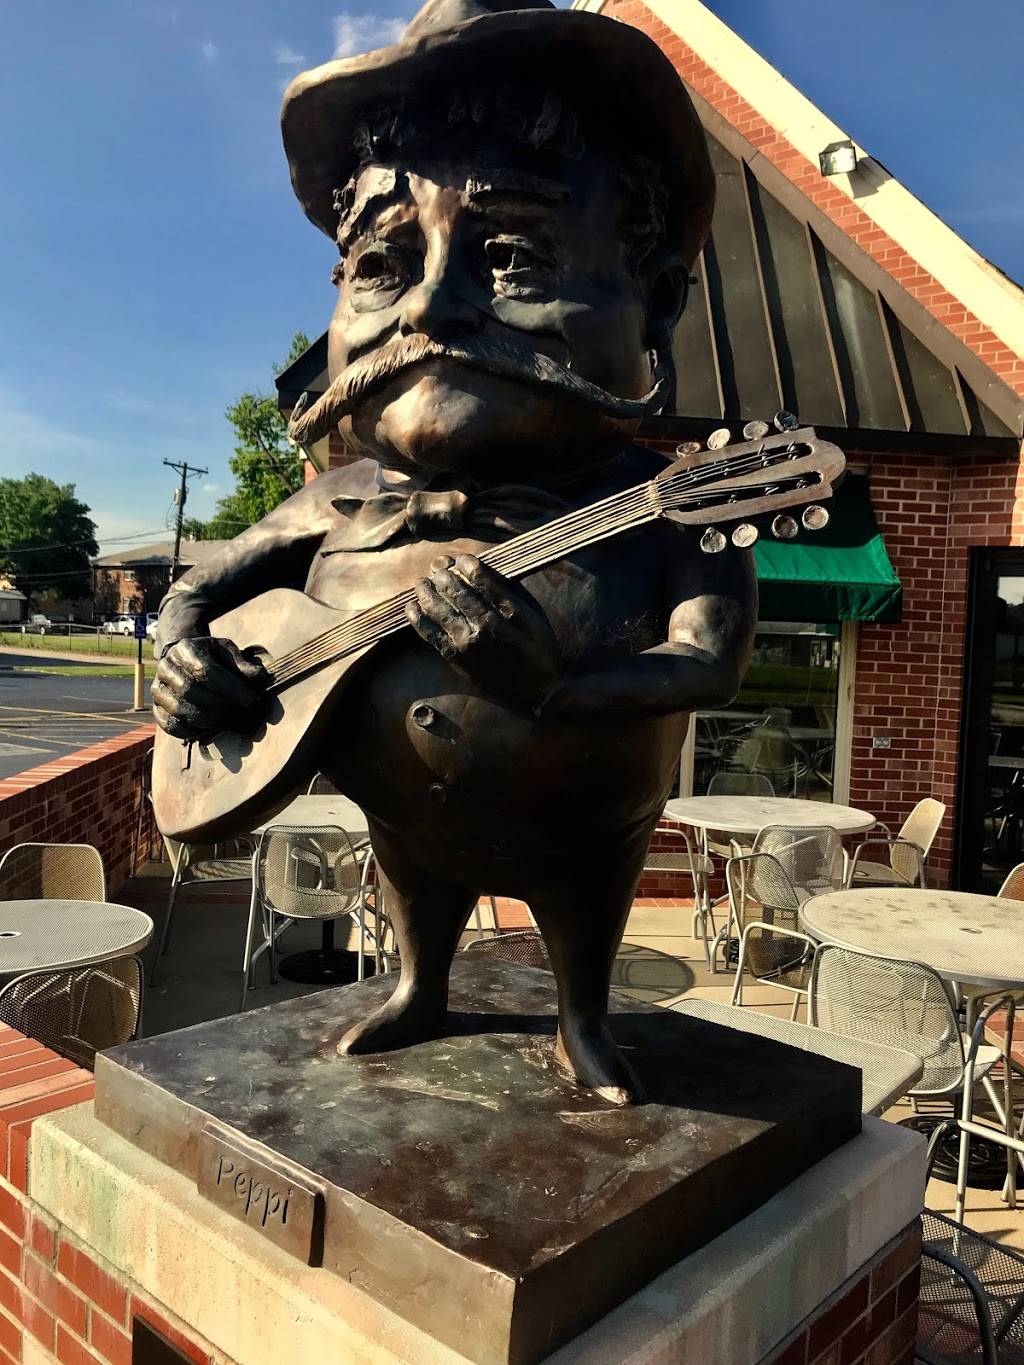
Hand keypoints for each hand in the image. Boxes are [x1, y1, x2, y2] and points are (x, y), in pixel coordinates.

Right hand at [152, 636, 266, 740]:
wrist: (186, 660)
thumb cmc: (213, 657)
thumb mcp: (228, 652)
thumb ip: (243, 664)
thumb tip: (260, 678)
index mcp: (185, 648)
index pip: (206, 670)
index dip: (230, 688)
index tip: (250, 700)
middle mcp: (166, 666)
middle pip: (191, 691)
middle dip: (221, 706)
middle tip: (241, 715)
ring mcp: (158, 688)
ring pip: (179, 709)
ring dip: (208, 720)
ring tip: (229, 722)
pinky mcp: (156, 708)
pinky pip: (170, 725)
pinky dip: (191, 732)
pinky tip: (210, 731)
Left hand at [405, 555, 560, 711]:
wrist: (535, 690)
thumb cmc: (537, 647)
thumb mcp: (534, 614)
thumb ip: (511, 591)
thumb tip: (485, 568)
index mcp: (511, 611)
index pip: (482, 578)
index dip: (466, 563)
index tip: (461, 559)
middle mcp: (488, 624)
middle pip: (456, 590)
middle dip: (442, 573)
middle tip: (437, 566)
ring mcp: (469, 642)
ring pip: (438, 608)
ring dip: (426, 590)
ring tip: (422, 582)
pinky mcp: (456, 657)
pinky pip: (429, 633)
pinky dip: (418, 617)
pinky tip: (412, 606)